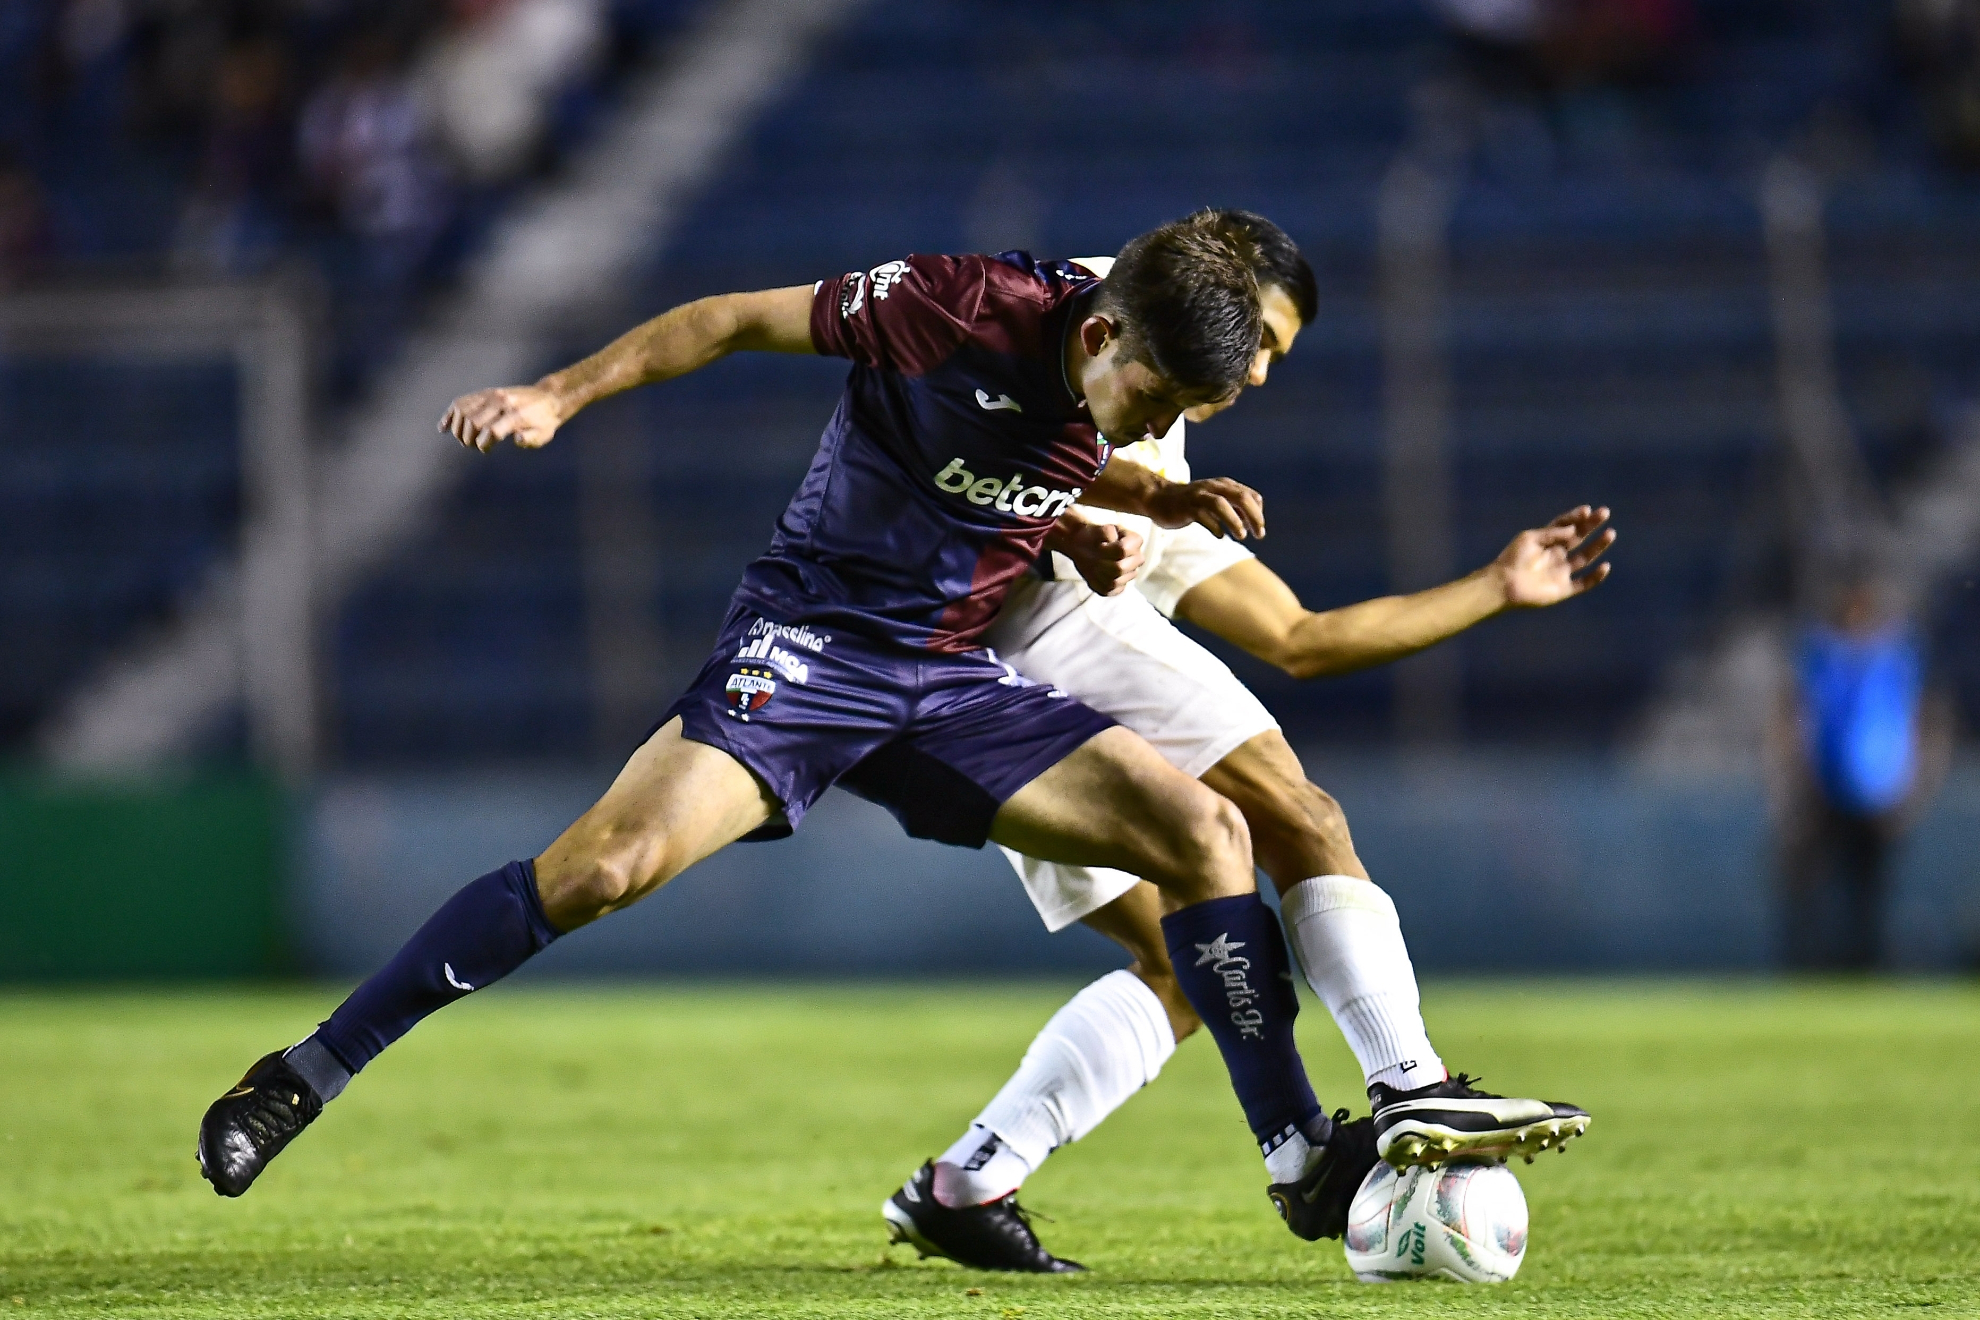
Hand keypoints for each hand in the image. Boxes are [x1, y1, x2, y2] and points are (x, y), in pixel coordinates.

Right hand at [439, 385, 565, 452]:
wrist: (547, 398)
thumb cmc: (545, 421)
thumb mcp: (544, 434)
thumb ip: (530, 439)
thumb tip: (516, 440)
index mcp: (515, 414)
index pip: (491, 430)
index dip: (483, 444)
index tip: (486, 450)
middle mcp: (500, 401)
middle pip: (473, 421)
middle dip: (469, 438)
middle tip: (474, 446)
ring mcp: (491, 395)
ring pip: (462, 410)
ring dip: (458, 429)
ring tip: (465, 439)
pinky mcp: (485, 393)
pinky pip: (461, 402)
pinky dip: (450, 415)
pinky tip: (443, 428)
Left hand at [1057, 519, 1146, 595]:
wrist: (1084, 546)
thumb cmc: (1092, 536)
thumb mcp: (1097, 528)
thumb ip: (1105, 531)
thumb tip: (1111, 539)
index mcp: (1136, 541)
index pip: (1122, 550)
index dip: (1106, 548)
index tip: (1100, 544)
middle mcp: (1138, 558)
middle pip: (1119, 568)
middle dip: (1102, 562)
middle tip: (1094, 555)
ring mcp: (1130, 574)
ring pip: (1114, 582)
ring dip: (1098, 573)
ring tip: (1094, 564)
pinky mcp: (1119, 587)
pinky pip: (1108, 591)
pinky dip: (1096, 583)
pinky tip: (1094, 573)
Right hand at [1146, 477, 1265, 539]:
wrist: (1159, 498)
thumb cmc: (1191, 503)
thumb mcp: (1216, 501)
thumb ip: (1234, 508)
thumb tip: (1253, 522)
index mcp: (1224, 485)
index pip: (1250, 496)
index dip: (1258, 513)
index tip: (1258, 530)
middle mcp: (1213, 487)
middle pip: (1240, 497)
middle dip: (1254, 517)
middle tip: (1259, 535)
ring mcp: (1198, 496)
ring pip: (1220, 504)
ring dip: (1234, 520)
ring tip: (1241, 535)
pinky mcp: (1185, 507)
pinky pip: (1202, 515)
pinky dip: (1213, 526)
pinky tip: (1219, 536)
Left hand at [1494, 505, 1614, 607]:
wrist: (1503, 585)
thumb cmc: (1512, 559)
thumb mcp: (1530, 538)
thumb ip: (1552, 533)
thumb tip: (1574, 530)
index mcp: (1545, 542)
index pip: (1565, 525)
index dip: (1576, 517)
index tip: (1588, 510)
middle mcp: (1555, 556)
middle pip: (1578, 538)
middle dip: (1592, 526)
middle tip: (1605, 512)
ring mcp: (1560, 572)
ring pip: (1585, 558)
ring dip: (1598, 546)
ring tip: (1610, 533)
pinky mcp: (1562, 589)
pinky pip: (1583, 583)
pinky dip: (1595, 577)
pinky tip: (1605, 566)